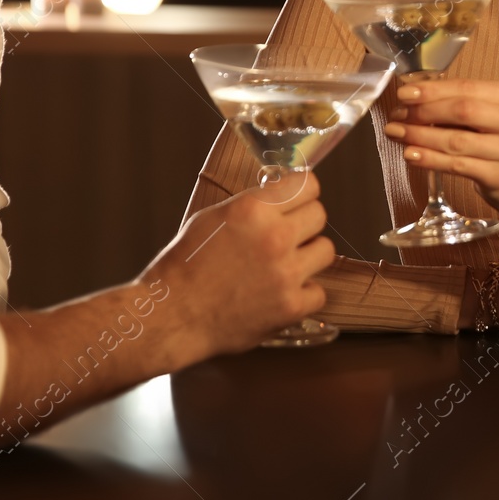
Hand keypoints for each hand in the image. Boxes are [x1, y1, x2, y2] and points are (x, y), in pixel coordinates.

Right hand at [140, 172, 333, 365]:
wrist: (172, 315)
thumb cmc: (185, 265)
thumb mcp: (213, 217)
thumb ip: (252, 205)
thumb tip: (281, 196)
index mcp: (253, 209)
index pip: (308, 184)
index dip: (302, 193)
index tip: (297, 202)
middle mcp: (274, 236)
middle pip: (320, 215)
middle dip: (304, 224)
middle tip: (287, 237)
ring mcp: (286, 273)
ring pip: (325, 250)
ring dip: (308, 257)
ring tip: (285, 266)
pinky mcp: (291, 306)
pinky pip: (318, 291)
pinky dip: (303, 295)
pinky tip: (282, 294)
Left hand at [382, 78, 498, 210]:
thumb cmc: (496, 140)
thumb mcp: (486, 114)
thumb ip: (456, 102)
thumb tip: (411, 98)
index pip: (468, 87)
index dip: (433, 90)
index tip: (405, 93)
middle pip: (464, 111)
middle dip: (424, 112)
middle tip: (398, 115)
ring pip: (456, 140)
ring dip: (420, 136)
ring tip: (397, 133)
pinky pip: (457, 165)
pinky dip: (429, 158)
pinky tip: (411, 154)